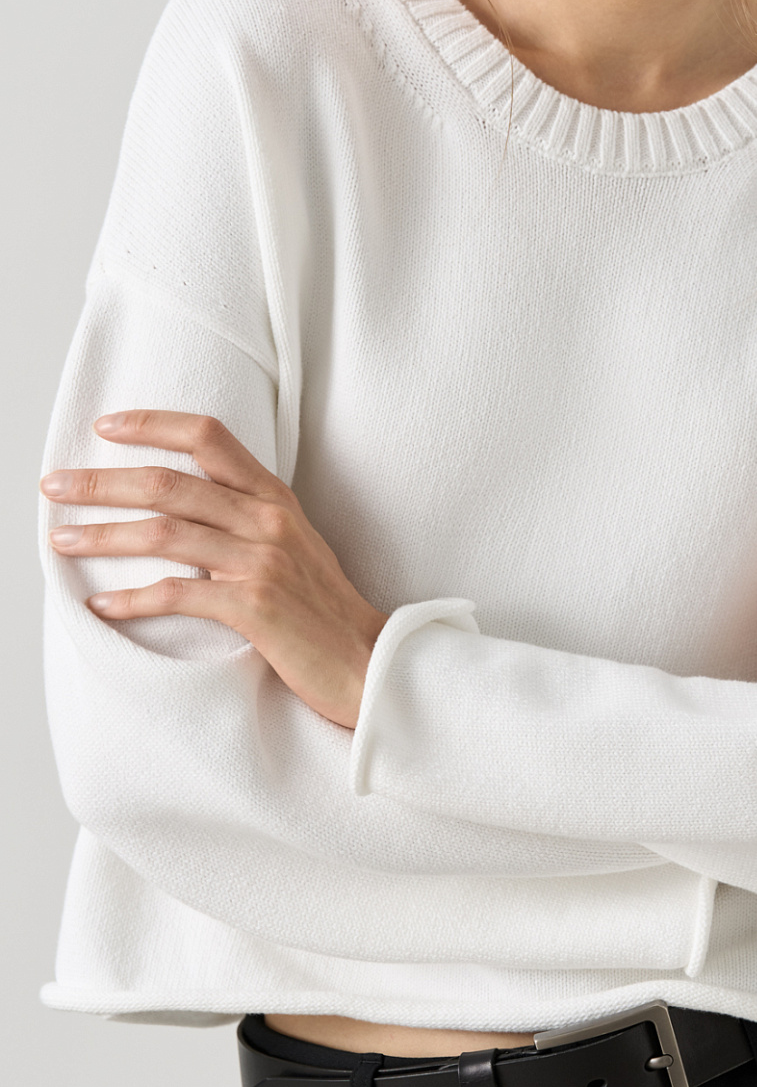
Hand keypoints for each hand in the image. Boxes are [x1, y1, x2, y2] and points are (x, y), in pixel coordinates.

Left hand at [42, 411, 387, 728]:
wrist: (372, 661)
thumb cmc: (325, 611)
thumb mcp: (294, 547)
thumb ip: (247, 520)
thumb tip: (183, 512)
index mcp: (275, 499)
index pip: (210, 437)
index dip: (153, 425)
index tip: (106, 426)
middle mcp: (267, 520)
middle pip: (169, 483)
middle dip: (103, 482)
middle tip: (55, 483)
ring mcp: (261, 562)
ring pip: (164, 533)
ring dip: (103, 535)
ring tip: (61, 539)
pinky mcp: (254, 607)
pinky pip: (178, 594)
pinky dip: (132, 598)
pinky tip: (101, 604)